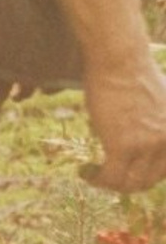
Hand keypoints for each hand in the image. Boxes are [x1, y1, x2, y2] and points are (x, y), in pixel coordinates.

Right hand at [82, 57, 165, 192]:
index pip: (164, 171)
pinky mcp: (123, 145)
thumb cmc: (134, 72)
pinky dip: (98, 180)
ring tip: (95, 176)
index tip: (126, 171)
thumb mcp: (160, 104)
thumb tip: (144, 134)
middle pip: (149, 180)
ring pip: (130, 183)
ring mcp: (147, 146)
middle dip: (127, 182)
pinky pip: (112, 176)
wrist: (119, 59)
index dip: (145, 175)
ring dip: (111, 184)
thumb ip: (159, 125)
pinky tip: (86, 174)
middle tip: (109, 175)